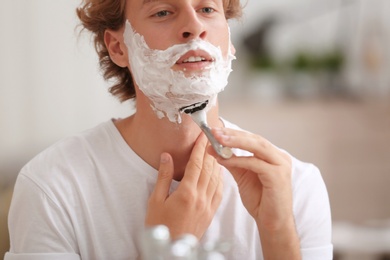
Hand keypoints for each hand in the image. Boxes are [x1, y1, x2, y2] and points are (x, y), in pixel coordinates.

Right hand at [145, 133, 222, 239]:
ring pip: (216, 177)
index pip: (197, 164)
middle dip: (211, 150)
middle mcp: (201, 197)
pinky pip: (219, 190)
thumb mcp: (155, 200)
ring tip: (217, 149)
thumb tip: (167, 156)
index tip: (204, 135)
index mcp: (187, 193)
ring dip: (217, 161)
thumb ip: (163, 177)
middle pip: (209, 168)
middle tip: (213, 136)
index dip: (200, 147)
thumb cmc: (160, 226)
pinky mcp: (211, 212)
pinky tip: (219, 171)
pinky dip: (220, 177)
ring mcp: (208, 205)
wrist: (171, 250)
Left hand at [209, 127, 299, 257]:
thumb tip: (213, 148)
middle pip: (254, 139)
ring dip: (236, 142)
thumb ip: (231, 161)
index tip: (215, 130)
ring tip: (218, 139)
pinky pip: (255, 163)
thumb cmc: (260, 200)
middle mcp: (279, 157)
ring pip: (257, 147)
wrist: (272, 223)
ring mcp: (281, 165)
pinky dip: (238, 160)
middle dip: (233, 134)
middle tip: (215, 131)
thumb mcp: (242, 176)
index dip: (233, 133)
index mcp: (273, 155)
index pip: (251, 138)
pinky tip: (223, 159)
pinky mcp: (278, 176)